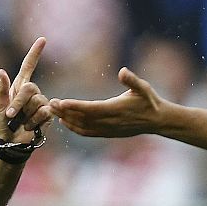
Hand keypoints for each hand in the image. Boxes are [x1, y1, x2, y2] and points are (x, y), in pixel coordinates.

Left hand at [0, 37, 50, 142]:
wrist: (12, 140)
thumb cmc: (4, 121)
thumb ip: (1, 89)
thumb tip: (2, 71)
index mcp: (20, 85)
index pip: (29, 65)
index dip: (35, 52)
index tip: (42, 39)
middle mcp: (33, 91)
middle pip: (29, 88)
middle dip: (18, 103)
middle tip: (10, 114)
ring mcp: (42, 102)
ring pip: (36, 101)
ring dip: (24, 114)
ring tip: (21, 122)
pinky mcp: (48, 114)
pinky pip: (43, 112)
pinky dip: (33, 121)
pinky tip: (30, 126)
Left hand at [50, 67, 165, 136]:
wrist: (157, 121)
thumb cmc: (149, 101)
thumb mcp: (144, 87)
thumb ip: (132, 80)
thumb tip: (122, 71)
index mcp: (116, 109)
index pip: (91, 109)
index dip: (75, 106)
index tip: (60, 102)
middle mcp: (110, 122)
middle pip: (82, 118)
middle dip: (64, 112)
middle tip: (49, 103)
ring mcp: (108, 129)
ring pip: (82, 127)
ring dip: (66, 119)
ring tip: (52, 110)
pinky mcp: (107, 133)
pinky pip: (87, 133)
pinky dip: (74, 128)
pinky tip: (64, 121)